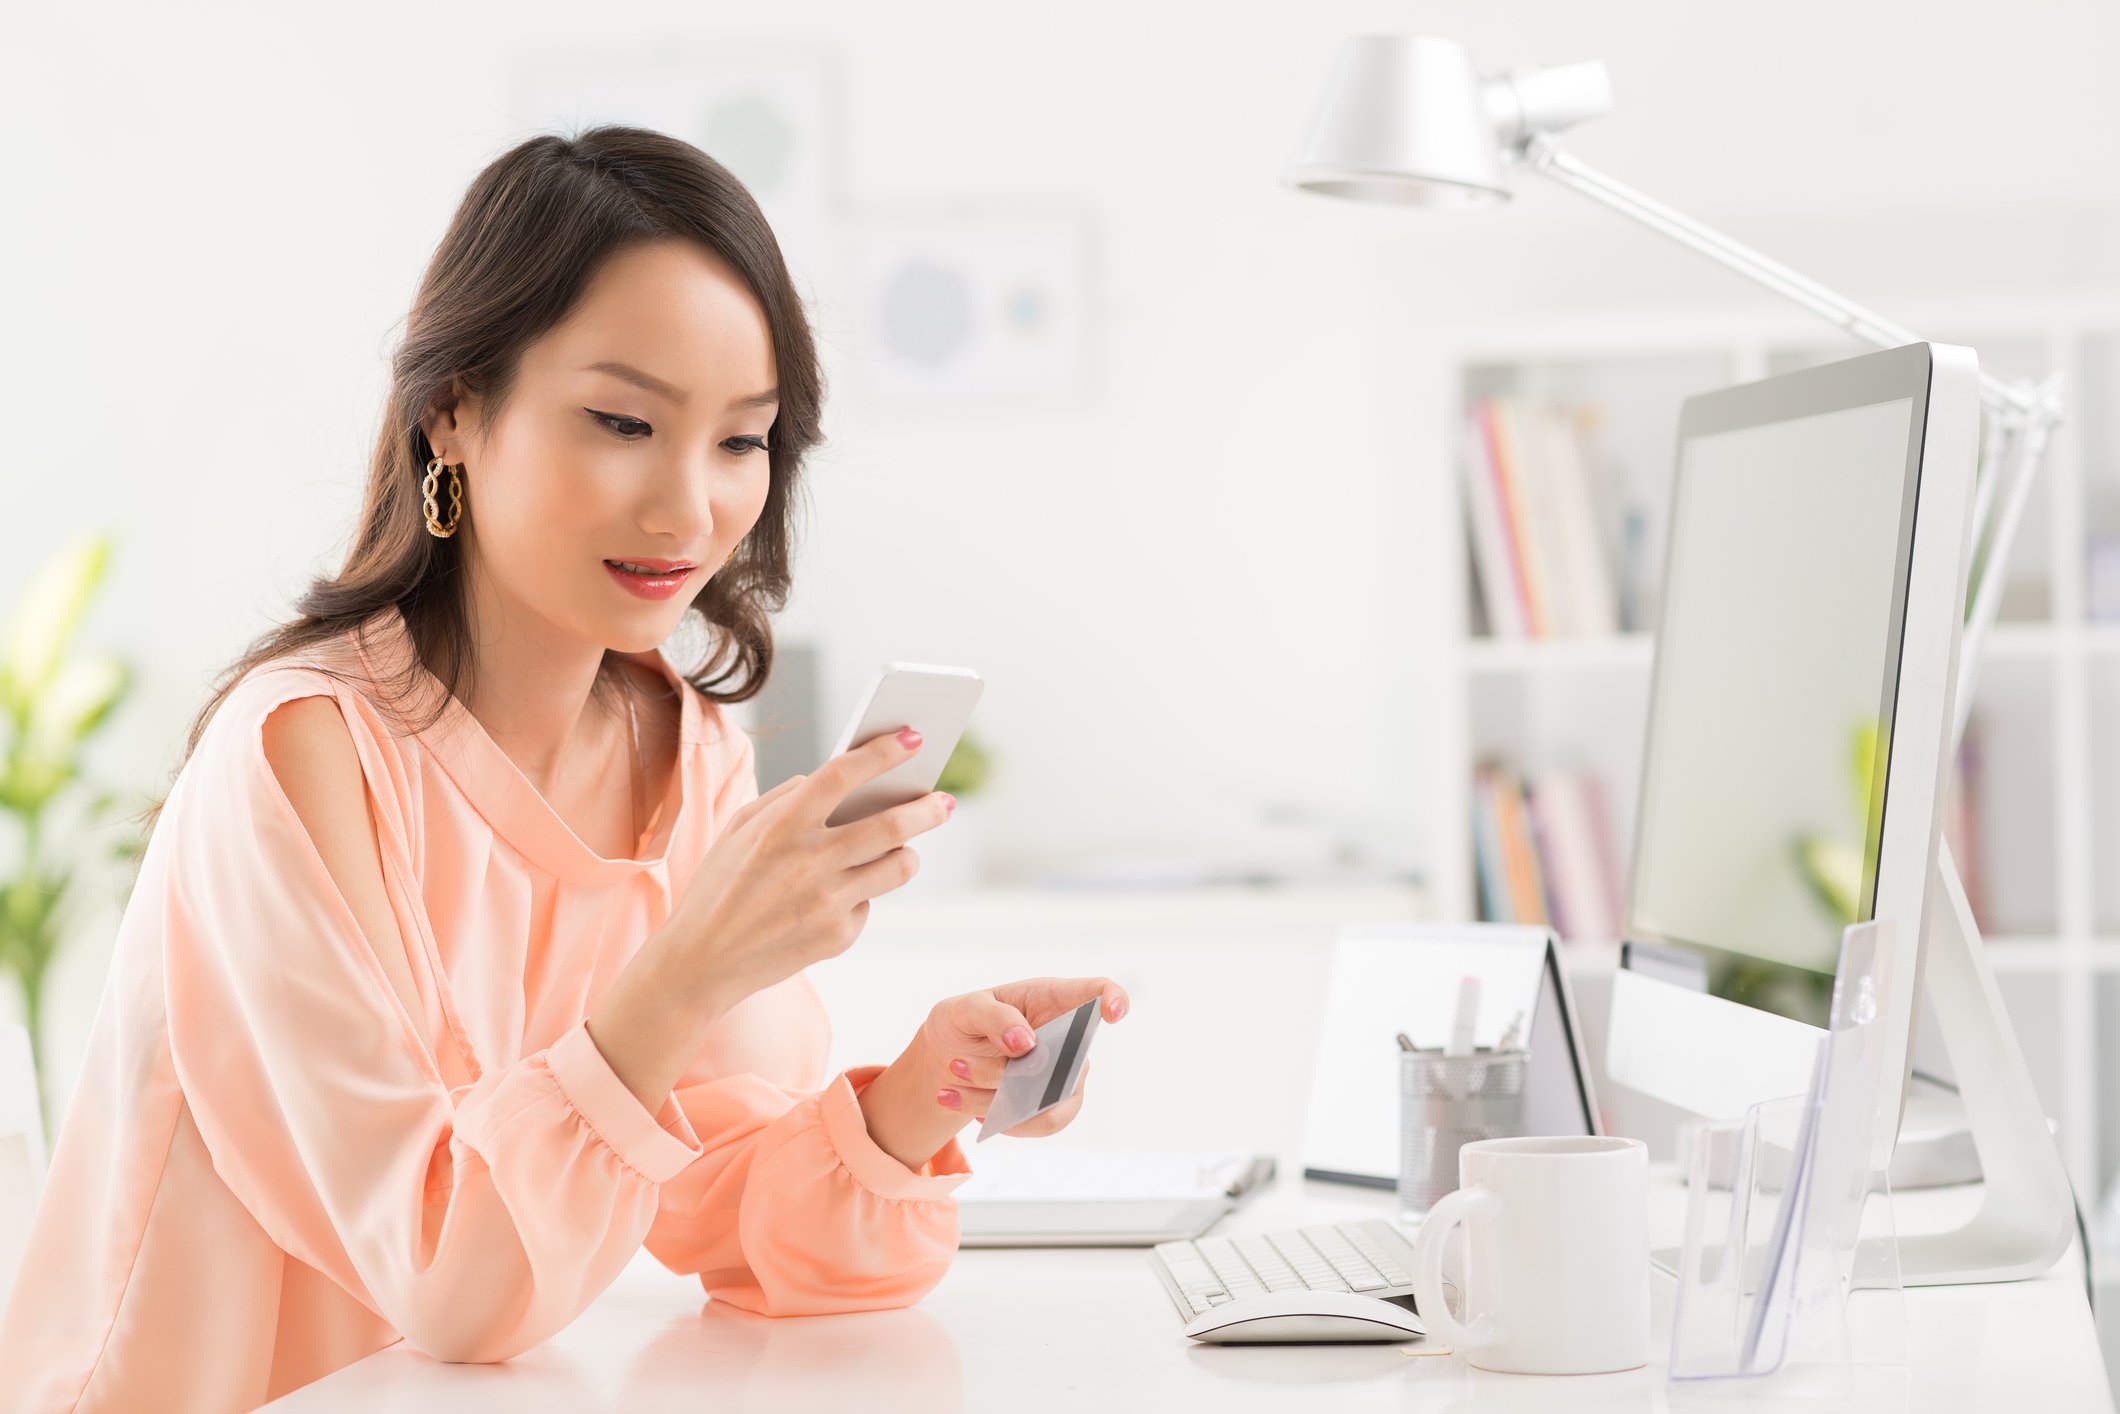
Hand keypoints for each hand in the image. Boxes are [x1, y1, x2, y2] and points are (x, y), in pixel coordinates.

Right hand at [586, 726, 952, 1108]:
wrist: (701, 962)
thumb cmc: (720, 886)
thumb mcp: (738, 829)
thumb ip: (784, 797)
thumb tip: (832, 777)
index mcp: (781, 825)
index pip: (843, 775)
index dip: (882, 752)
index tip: (913, 737)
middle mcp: (809, 861)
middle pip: (891, 826)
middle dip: (927, 808)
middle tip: (944, 801)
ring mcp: (827, 902)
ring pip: (898, 867)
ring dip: (909, 853)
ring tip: (907, 848)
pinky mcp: (838, 936)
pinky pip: (868, 903)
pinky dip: (861, 895)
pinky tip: (836, 900)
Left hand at [858, 977, 1129, 1169]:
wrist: (948, 1058)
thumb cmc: (964, 1021)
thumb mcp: (964, 1009)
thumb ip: (994, 1017)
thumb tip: (1027, 1042)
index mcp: (1050, 999)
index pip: (1097, 992)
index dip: (1114, 999)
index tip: (1114, 1013)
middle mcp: (1067, 1038)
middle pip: (1065, 1061)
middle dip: (1006, 1072)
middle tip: (958, 1065)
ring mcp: (1065, 1075)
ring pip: (1049, 1100)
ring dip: (995, 1100)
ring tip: (953, 1087)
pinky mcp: (1055, 1106)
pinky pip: (1041, 1124)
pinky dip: (999, 1120)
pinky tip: (968, 1107)